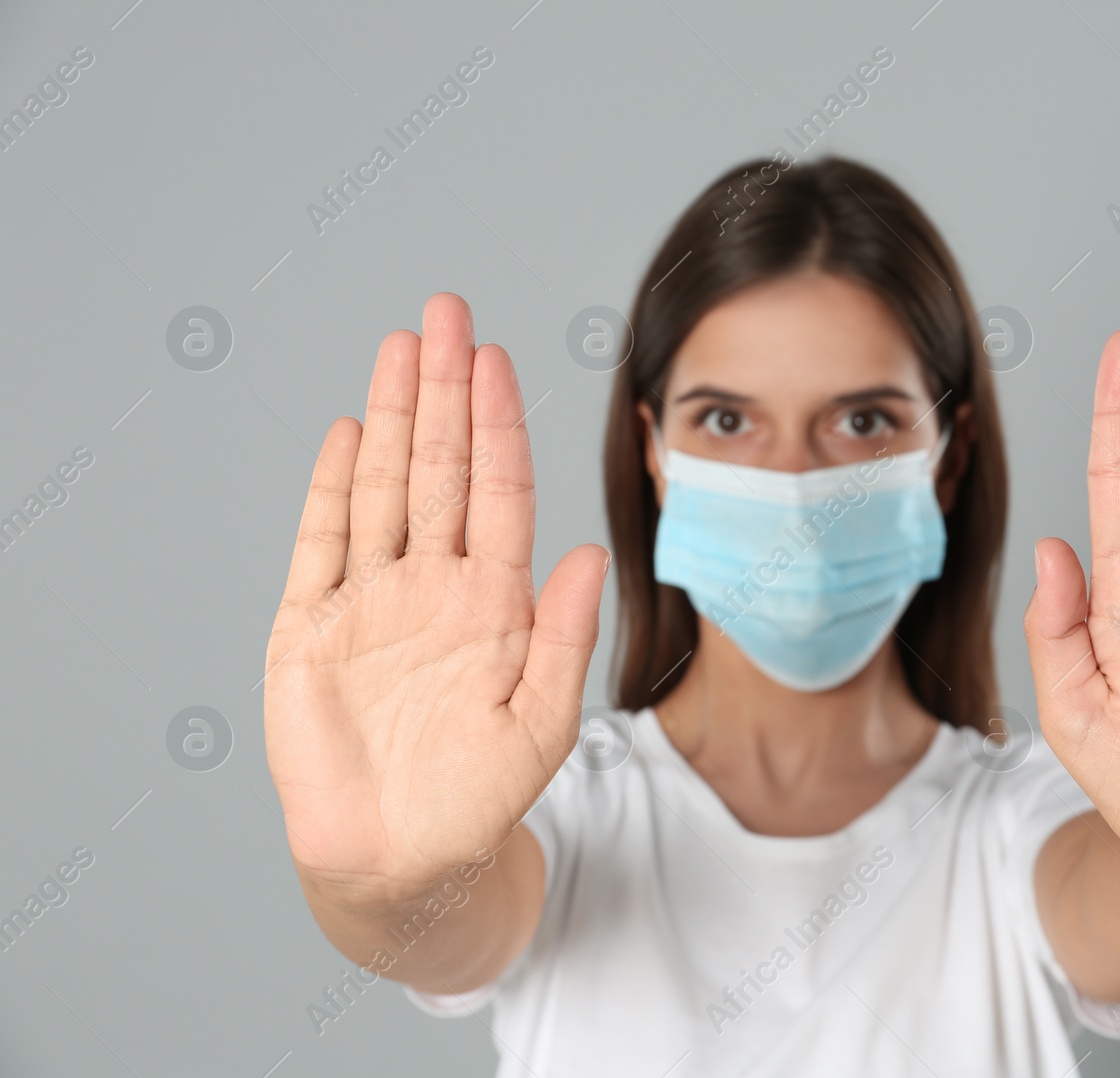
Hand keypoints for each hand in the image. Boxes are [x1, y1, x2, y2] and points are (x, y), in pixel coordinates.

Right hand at [262, 293, 607, 903]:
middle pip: (439, 467)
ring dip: (390, 417)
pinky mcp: (311, 629)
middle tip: (447, 311)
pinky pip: (321, 544)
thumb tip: (588, 554)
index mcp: (494, 601)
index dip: (496, 425)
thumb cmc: (479, 797)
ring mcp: (371, 601)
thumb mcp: (541, 722)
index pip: (498, 491)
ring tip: (400, 345)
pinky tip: (345, 434)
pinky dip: (330, 490)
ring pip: (383, 487)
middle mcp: (435, 584)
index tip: (497, 358)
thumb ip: (564, 638)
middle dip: (444, 389)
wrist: (403, 860)